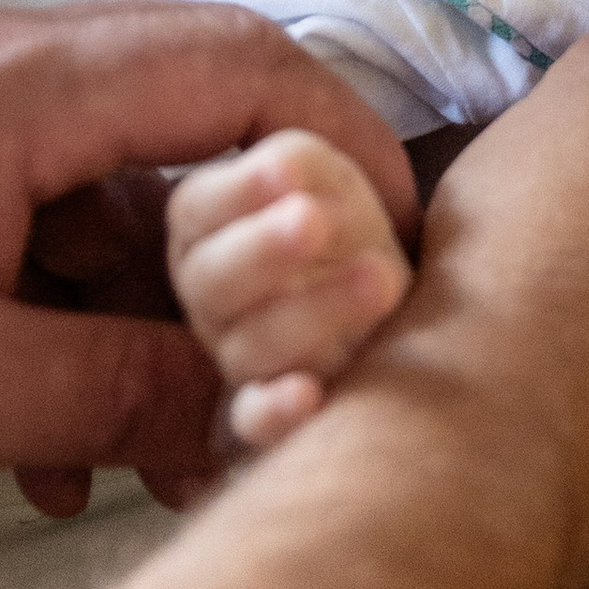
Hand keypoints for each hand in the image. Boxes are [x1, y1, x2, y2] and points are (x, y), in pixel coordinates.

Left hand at [0, 4, 417, 516]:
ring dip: (165, 318)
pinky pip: (39, 238)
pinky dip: (78, 329)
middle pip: (196, 128)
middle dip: (265, 260)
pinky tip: (59, 449)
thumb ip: (119, 381)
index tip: (397, 256)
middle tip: (301, 371)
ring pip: (120, 198)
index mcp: (13, 91)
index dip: (344, 152)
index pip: (239, 67)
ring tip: (175, 450)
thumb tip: (270, 403)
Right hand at [164, 130, 412, 456]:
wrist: (389, 308)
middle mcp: (210, 298)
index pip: (199, 210)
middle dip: (265, 249)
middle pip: (215, 280)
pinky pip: (256, 423)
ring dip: (313, 312)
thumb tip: (285, 169)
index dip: (239, 192)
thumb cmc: (342, 231)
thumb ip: (301, 165)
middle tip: (313, 220)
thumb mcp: (327, 180)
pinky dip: (276, 411)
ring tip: (379, 279)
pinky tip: (308, 395)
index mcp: (207, 231)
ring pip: (251, 346)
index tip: (287, 171)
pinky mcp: (267, 413)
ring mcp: (236, 359)